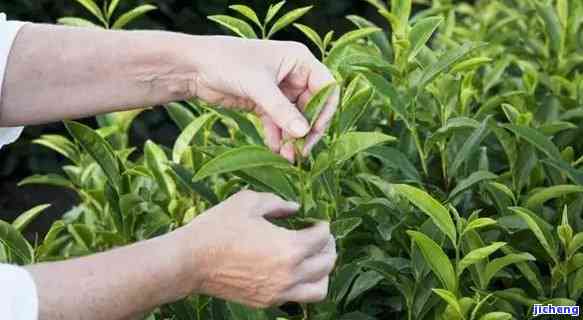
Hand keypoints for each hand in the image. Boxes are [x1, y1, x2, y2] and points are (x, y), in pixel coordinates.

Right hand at [182, 190, 336, 307]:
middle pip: (327, 262)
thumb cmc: (218, 228)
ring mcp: (279, 291)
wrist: (190, 262)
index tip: (315, 220)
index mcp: (290, 247)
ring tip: (313, 259)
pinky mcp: (266, 301)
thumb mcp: (248, 202)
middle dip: (328, 246)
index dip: (323, 225)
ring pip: (320, 288)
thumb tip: (295, 207)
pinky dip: (304, 285)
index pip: (323, 237)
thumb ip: (278, 202)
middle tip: (319, 236)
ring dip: (323, 272)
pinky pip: (298, 297)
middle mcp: (290, 274)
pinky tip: (293, 271)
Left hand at [189, 36, 339, 160]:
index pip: (326, 87)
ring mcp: (279, 89)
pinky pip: (277, 123)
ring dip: (292, 138)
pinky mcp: (263, 103)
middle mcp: (293, 74)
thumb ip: (281, 110)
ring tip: (287, 156)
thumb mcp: (257, 86)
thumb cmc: (227, 62)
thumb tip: (304, 132)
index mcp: (299, 60)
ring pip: (294, 118)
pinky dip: (277, 137)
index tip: (314, 131)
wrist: (193, 67)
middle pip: (312, 106)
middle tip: (301, 151)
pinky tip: (274, 150)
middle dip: (306, 129)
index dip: (325, 110)